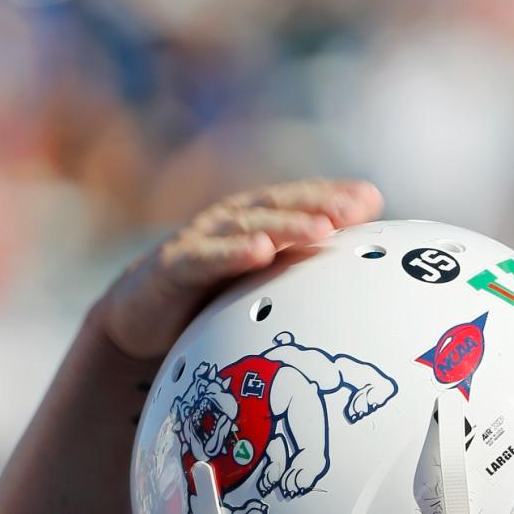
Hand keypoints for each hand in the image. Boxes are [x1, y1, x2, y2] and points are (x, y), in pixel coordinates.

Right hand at [96, 179, 382, 359]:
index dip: (335, 194)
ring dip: (287, 225)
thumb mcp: (264, 281)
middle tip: (355, 210)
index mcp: (258, 219)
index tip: (372, 199)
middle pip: (281, 205)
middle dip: (320, 204)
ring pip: (249, 226)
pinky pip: (206, 257)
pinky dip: (233, 252)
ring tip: (321, 229)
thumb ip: (305, 266)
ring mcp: (202, 239)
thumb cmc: (212, 296)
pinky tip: (261, 251)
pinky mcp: (173, 266)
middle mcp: (232, 220)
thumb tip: (362, 262)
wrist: (141, 319)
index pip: (303, 199)